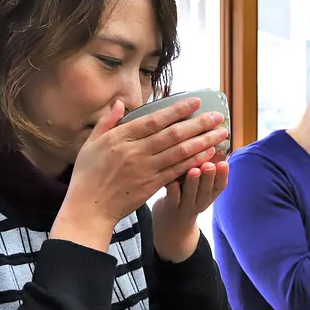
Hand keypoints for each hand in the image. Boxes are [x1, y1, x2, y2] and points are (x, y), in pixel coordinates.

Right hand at [51, 98, 227, 250]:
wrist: (90, 208)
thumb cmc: (87, 175)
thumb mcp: (90, 143)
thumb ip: (107, 121)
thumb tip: (121, 102)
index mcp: (120, 137)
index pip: (154, 119)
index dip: (177, 110)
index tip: (196, 102)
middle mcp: (135, 151)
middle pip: (173, 134)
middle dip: (199, 124)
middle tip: (218, 116)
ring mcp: (145, 169)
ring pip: (180, 152)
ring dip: (203, 141)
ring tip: (221, 133)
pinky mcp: (152, 185)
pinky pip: (178, 170)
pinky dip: (194, 161)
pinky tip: (208, 154)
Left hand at [151, 152, 229, 262]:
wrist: (172, 226)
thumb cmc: (187, 197)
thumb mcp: (202, 187)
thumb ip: (209, 170)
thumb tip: (219, 143)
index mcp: (209, 195)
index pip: (219, 186)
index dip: (223, 175)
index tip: (224, 162)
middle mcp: (199, 202)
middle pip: (206, 191)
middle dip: (209, 177)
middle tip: (210, 164)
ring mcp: (184, 206)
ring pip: (189, 195)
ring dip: (193, 183)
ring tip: (194, 170)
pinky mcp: (169, 207)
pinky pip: (171, 199)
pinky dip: (173, 190)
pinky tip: (172, 180)